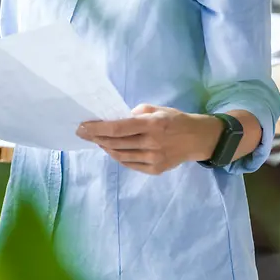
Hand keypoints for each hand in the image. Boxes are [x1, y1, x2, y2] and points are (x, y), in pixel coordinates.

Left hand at [77, 104, 222, 174]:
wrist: (197, 139)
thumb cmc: (175, 120)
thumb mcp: (157, 109)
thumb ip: (136, 114)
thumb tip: (116, 120)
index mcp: (152, 124)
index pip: (118, 128)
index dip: (97, 128)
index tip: (82, 127)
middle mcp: (151, 143)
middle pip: (116, 143)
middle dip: (96, 138)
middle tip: (84, 133)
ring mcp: (153, 159)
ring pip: (120, 155)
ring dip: (105, 148)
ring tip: (98, 141)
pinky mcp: (155, 170)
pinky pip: (129, 164)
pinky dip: (118, 157)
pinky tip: (112, 150)